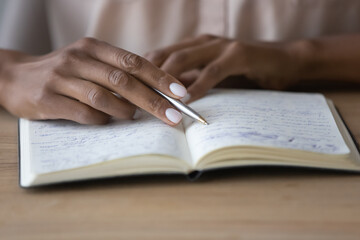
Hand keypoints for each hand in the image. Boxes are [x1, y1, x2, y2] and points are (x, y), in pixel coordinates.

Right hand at [0, 38, 187, 124]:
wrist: (16, 77)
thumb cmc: (64, 73)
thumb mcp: (90, 63)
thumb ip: (117, 73)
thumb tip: (155, 92)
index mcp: (93, 47)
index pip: (134, 61)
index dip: (159, 77)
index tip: (180, 92)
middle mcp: (78, 59)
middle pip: (123, 80)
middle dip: (153, 100)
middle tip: (174, 115)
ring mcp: (62, 78)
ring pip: (103, 96)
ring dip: (126, 110)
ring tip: (134, 117)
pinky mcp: (48, 99)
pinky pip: (83, 113)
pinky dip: (101, 120)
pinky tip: (106, 121)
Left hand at [145, 34, 302, 101]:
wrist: (283, 61)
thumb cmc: (245, 70)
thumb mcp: (211, 76)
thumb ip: (190, 81)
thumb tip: (165, 96)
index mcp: (193, 45)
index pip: (159, 56)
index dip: (141, 72)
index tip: (127, 90)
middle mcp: (202, 41)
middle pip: (165, 56)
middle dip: (146, 78)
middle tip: (133, 98)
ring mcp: (219, 45)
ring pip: (183, 60)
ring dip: (166, 82)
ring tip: (153, 101)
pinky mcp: (237, 54)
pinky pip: (212, 71)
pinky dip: (197, 86)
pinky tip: (187, 100)